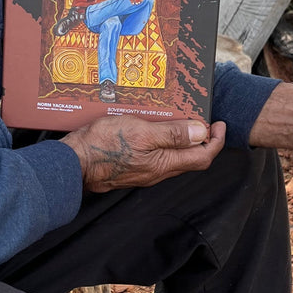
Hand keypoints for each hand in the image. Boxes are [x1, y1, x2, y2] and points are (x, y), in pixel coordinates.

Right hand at [63, 117, 225, 192]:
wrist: (73, 164)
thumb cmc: (103, 147)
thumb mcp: (142, 132)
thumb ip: (173, 134)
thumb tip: (202, 132)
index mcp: (164, 164)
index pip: (202, 156)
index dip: (216, 140)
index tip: (219, 124)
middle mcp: (157, 172)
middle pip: (191, 159)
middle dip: (204, 140)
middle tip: (205, 120)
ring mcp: (144, 171)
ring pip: (174, 158)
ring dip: (184, 141)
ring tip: (182, 120)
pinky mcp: (132, 167)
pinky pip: (157, 156)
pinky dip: (165, 143)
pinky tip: (156, 129)